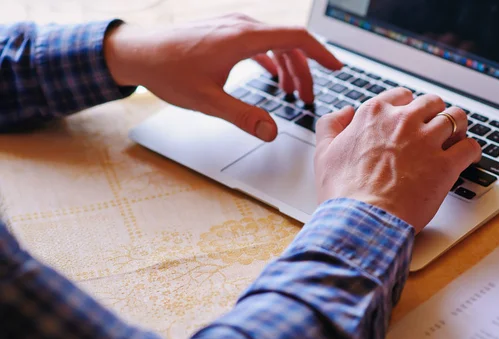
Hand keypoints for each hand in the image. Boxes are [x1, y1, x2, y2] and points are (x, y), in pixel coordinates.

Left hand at [104, 14, 342, 140]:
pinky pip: (259, 42)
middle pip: (289, 43)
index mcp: (243, 37)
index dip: (322, 53)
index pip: (296, 38)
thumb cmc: (168, 72)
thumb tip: (271, 131)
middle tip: (308, 97)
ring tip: (292, 93)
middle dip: (304, 70)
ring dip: (287, 66)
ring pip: (275, 42)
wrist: (138, 52)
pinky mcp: (225, 31)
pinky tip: (272, 76)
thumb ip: (244, 116)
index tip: (337, 68)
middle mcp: (242, 25)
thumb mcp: (208, 101)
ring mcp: (233, 25)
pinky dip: (271, 59)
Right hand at [315, 89, 481, 232]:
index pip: (401, 96)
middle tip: (433, 130)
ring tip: (455, 140)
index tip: (409, 119)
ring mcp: (426, 141)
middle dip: (434, 114)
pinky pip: (470, 148)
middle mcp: (403, 121)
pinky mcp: (445, 165)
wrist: (361, 219)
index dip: (407, 108)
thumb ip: (331, 125)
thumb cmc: (342, 192)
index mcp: (374, 115)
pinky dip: (471, 152)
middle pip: (431, 103)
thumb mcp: (324, 152)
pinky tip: (466, 159)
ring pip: (456, 118)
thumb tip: (345, 113)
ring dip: (457, 127)